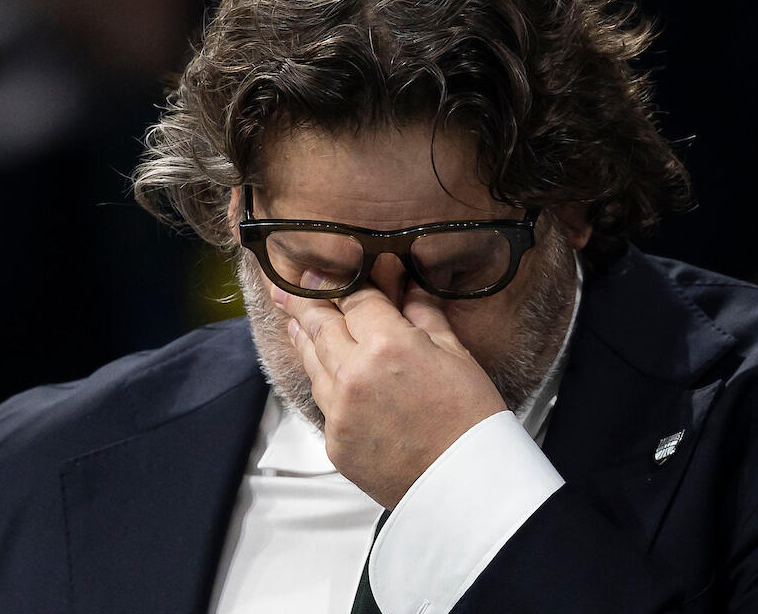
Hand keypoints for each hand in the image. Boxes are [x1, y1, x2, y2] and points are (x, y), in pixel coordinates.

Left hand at [272, 277, 507, 508]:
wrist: (468, 485)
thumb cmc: (472, 417)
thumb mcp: (456, 354)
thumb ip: (423, 315)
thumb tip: (408, 285)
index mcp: (387, 343)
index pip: (353, 300)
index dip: (339, 282)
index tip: (322, 272)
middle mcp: (353, 373)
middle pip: (319, 326)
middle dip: (303, 303)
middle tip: (285, 287)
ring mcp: (339, 410)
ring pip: (312, 363)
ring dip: (303, 339)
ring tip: (293, 322)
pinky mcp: (334, 442)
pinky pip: (323, 402)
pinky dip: (324, 382)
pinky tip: (323, 372)